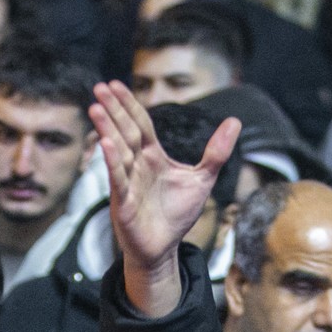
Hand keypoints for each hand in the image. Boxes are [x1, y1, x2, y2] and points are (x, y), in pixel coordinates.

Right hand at [88, 80, 239, 317]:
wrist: (164, 247)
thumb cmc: (177, 214)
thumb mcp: (202, 178)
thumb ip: (217, 151)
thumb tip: (235, 121)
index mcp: (152, 156)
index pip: (139, 123)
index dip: (129, 104)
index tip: (115, 84)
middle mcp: (137, 165)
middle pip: (125, 131)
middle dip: (113, 110)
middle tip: (99, 87)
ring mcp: (127, 182)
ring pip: (117, 151)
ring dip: (107, 129)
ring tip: (96, 108)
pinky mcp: (123, 202)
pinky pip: (118, 178)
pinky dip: (112, 161)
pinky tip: (106, 143)